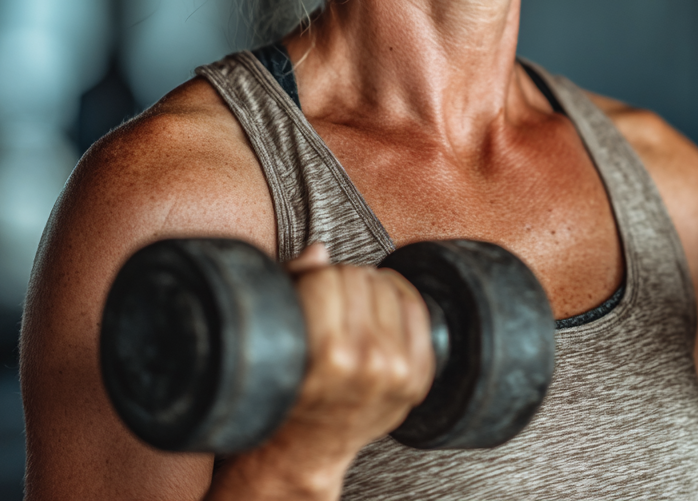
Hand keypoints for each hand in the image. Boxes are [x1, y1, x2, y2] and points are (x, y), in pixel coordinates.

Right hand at [278, 243, 435, 461]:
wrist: (309, 446)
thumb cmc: (290, 388)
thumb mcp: (280, 338)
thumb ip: (295, 285)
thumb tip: (320, 250)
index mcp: (328, 352)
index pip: (329, 276)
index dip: (314, 280)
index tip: (309, 294)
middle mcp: (368, 361)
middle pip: (359, 277)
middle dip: (340, 283)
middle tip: (330, 304)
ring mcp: (397, 370)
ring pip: (388, 286)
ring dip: (369, 290)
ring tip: (353, 310)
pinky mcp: (417, 376)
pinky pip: (416, 307)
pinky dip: (398, 300)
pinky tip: (381, 312)